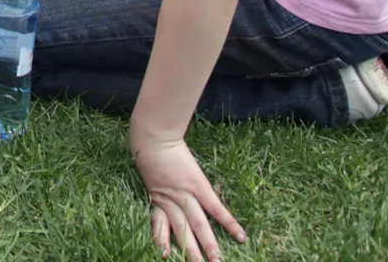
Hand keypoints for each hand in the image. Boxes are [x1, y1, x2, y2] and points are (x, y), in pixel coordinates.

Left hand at [133, 137, 244, 261]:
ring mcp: (186, 196)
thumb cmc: (147, 153)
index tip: (166, 258)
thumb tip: (162, 197)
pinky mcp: (199, 186)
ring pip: (198, 225)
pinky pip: (216, 208)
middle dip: (191, 253)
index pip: (160, 230)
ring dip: (208, 245)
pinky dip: (229, 222)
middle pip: (182, 232)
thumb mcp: (148, 176)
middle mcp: (171, 203)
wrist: (153, 138)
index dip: (163, 245)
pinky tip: (240, 235)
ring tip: (217, 260)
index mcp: (157, 202)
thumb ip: (157, 189)